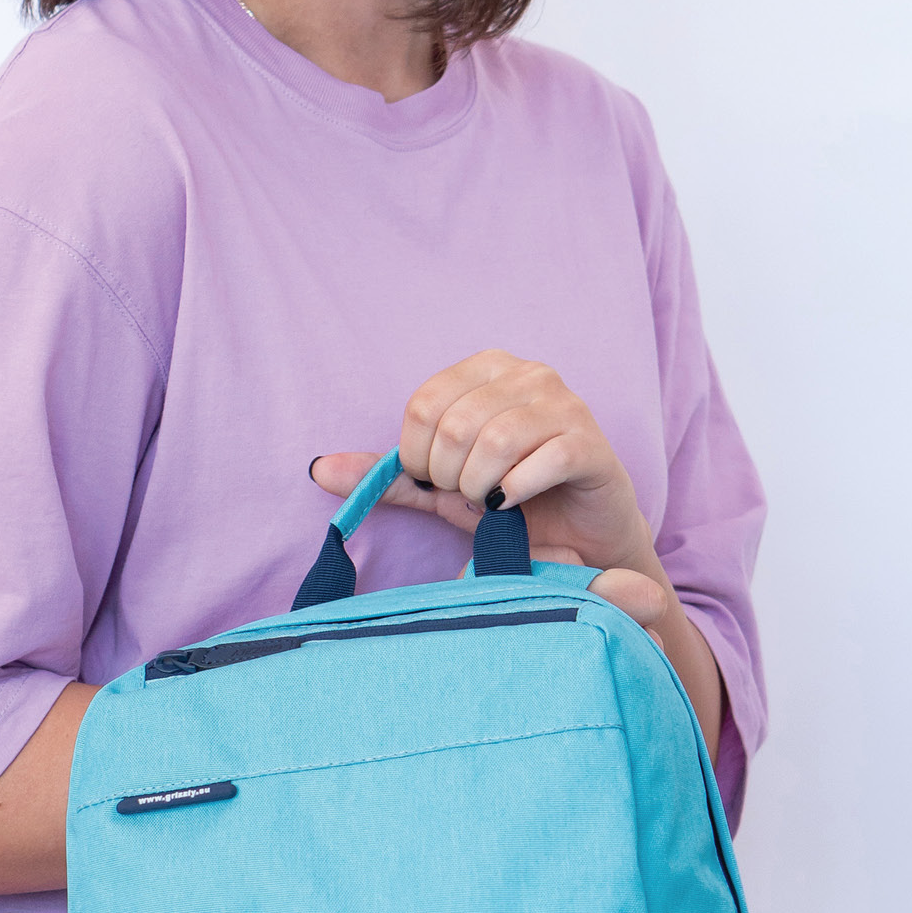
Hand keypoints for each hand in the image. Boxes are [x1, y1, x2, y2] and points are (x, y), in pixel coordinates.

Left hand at [311, 352, 725, 749]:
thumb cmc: (512, 504)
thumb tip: (318, 470)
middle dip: (449, 476)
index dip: (417, 456)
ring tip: (491, 502)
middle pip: (456, 422)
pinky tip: (517, 505)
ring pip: (496, 439)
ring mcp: (567, 404)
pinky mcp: (593, 444)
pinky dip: (517, 492)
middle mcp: (530, 374)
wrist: (583, 544)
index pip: (423, 404)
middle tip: (468, 497)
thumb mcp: (442, 489)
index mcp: (488, 368)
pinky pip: (542, 460)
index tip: (437, 482)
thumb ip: (389, 476)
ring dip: (481, 486)